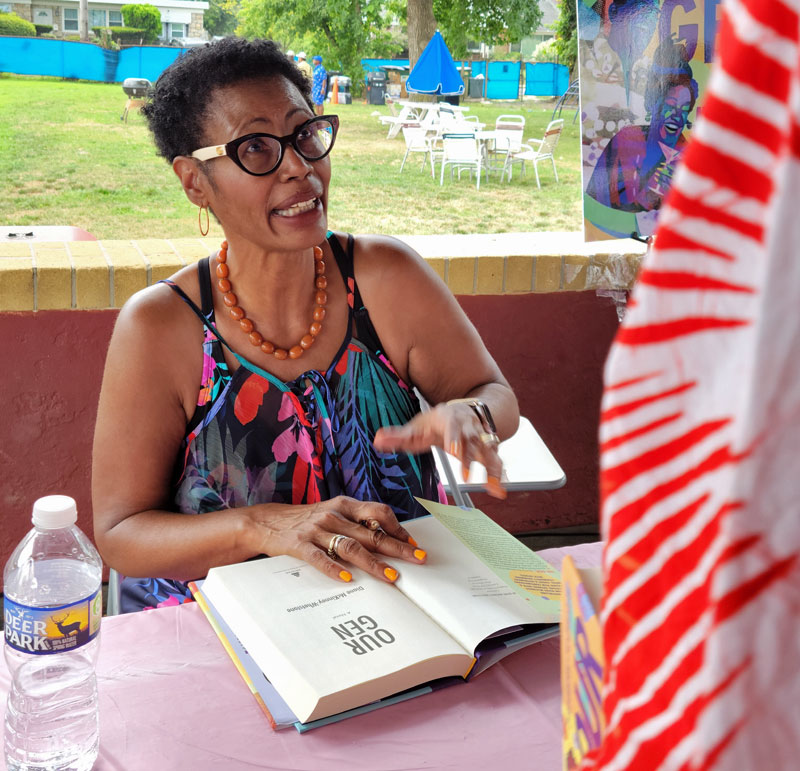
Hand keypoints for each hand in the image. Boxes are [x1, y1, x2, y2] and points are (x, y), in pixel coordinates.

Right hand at [247, 496, 426, 583]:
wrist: (267, 522)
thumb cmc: (307, 520)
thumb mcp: (333, 513)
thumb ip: (357, 522)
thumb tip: (388, 537)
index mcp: (344, 505)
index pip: (379, 512)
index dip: (399, 528)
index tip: (413, 543)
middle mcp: (333, 515)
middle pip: (370, 532)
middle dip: (397, 547)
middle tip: (417, 559)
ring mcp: (316, 529)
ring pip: (350, 546)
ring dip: (373, 563)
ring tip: (390, 575)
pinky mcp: (299, 544)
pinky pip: (319, 558)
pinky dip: (333, 569)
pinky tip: (346, 579)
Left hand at [373, 403, 506, 498]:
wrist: (464, 411)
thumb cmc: (437, 422)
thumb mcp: (417, 426)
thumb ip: (399, 436)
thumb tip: (378, 440)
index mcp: (450, 420)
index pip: (453, 428)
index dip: (455, 438)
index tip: (454, 449)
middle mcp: (469, 428)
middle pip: (472, 442)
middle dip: (471, 459)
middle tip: (467, 476)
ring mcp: (480, 438)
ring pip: (488, 452)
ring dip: (491, 469)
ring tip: (494, 487)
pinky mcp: (489, 448)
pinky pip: (495, 461)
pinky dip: (498, 475)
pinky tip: (499, 491)